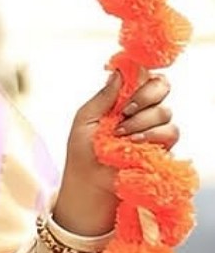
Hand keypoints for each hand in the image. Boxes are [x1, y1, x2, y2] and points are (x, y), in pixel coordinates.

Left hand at [53, 71, 179, 234]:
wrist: (89, 180)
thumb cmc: (83, 150)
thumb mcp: (86, 118)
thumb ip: (103, 96)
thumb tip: (118, 72)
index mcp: (122, 99)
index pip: (143, 75)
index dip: (143, 72)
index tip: (131, 79)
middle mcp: (142, 110)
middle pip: (161, 87)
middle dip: (145, 95)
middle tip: (125, 109)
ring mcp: (154, 128)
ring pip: (165, 112)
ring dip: (141, 121)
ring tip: (121, 133)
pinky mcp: (162, 147)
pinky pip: (169, 132)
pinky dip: (151, 135)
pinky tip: (133, 142)